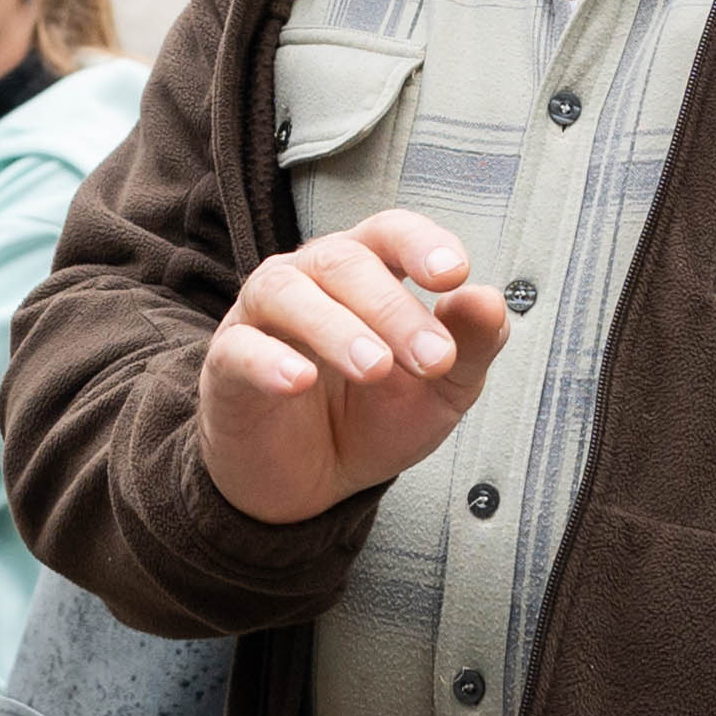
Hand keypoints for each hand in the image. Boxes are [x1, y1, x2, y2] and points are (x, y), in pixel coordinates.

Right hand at [195, 210, 517, 528]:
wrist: (310, 483)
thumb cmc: (373, 416)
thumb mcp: (440, 390)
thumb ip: (470, 346)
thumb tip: (489, 299)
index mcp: (368, 272)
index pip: (390, 232)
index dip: (421, 243)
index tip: (454, 274)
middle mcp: (310, 279)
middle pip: (344, 260)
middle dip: (393, 307)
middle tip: (433, 359)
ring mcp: (261, 318)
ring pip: (286, 291)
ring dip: (335, 327)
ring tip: (375, 368)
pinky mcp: (226, 366)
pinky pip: (239, 349)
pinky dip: (268, 361)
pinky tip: (298, 381)